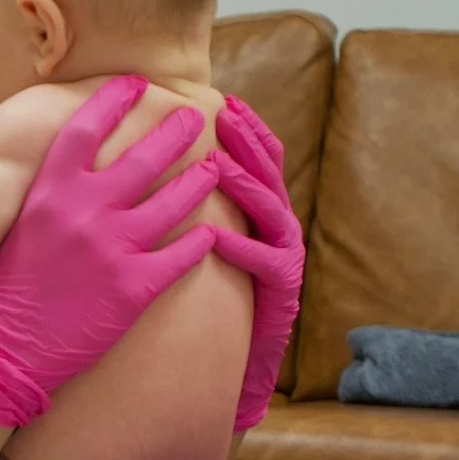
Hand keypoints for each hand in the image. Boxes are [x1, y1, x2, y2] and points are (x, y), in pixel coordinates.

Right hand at [0, 74, 220, 426]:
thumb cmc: (5, 287)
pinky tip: (211, 233)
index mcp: (49, 192)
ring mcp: (111, 249)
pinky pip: (181, 256)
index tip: (137, 84)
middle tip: (194, 118)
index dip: (115, 100)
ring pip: (173, 202)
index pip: (87, 128)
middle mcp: (82, 212)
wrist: (1, 349)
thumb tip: (71, 162)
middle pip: (143, 158)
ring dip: (198, 181)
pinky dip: (200, 241)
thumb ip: (48, 191)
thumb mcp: (19, 225)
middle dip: (175, 132)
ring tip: (212, 169)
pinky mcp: (132, 288)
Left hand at [208, 96, 304, 428]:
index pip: (259, 159)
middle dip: (249, 141)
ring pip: (271, 211)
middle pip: (269, 174)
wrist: (237, 360)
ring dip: (246, 186)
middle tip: (225, 114)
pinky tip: (218, 236)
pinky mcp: (283, 291)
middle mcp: (280, 228)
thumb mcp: (213, 240)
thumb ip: (208, 205)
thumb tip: (172, 165)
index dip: (247, 129)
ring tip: (220, 165)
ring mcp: (286, 257)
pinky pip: (263, 264)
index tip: (224, 99)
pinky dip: (242, 248)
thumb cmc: (217, 296)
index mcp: (263, 212)